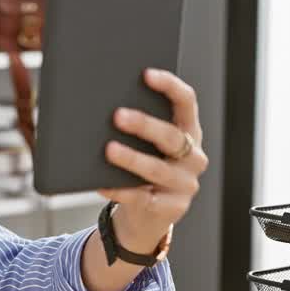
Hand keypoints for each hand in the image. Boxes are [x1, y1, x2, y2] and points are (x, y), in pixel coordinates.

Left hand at [98, 68, 208, 251]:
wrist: (146, 217)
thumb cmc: (140, 169)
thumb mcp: (144, 146)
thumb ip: (133, 126)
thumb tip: (96, 103)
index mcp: (189, 132)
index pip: (186, 102)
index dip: (169, 86)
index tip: (146, 74)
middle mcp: (193, 157)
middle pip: (172, 136)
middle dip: (144, 125)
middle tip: (117, 115)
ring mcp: (184, 185)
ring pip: (158, 169)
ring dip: (131, 158)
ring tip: (108, 149)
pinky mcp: (170, 209)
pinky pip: (142, 198)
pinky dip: (120, 190)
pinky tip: (101, 184)